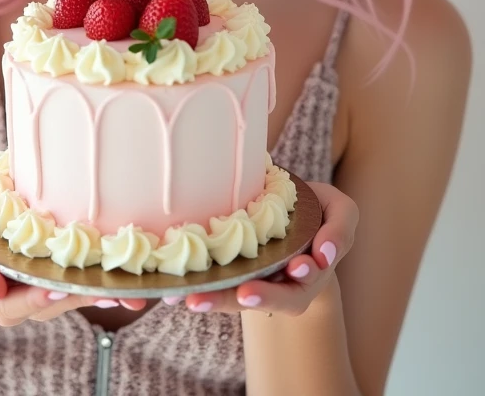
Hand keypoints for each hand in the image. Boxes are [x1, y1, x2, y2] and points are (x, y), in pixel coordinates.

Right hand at [0, 152, 146, 324]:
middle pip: (5, 306)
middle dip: (34, 301)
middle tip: (61, 290)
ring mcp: (16, 286)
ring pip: (37, 308)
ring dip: (69, 302)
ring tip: (101, 290)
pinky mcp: (43, 282)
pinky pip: (61, 296)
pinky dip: (88, 295)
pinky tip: (116, 290)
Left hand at [162, 182, 358, 316]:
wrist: (297, 216)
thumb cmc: (320, 212)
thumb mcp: (341, 212)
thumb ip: (340, 229)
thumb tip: (325, 252)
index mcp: (309, 273)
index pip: (301, 287)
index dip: (301, 281)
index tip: (296, 268)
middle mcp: (283, 286)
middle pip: (270, 301)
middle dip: (259, 298)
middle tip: (244, 294)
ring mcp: (259, 282)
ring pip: (239, 299)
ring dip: (219, 299)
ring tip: (194, 299)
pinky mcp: (235, 274)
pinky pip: (218, 287)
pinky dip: (199, 290)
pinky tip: (172, 294)